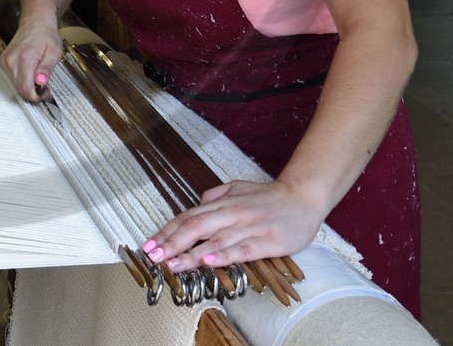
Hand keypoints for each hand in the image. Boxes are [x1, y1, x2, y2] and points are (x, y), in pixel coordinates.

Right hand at [0, 21, 62, 101]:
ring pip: (15, 86)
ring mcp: (5, 61)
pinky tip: (29, 72)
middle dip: (33, 92)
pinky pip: (11, 79)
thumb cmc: (46, 35)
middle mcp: (12, 60)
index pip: (25, 88)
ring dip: (27, 86)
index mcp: (25, 58)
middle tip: (45, 86)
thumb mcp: (54, 52)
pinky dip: (21, 80)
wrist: (35, 22)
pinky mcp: (3, 62)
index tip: (46, 93)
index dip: (36, 96)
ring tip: (38, 77)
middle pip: (19, 89)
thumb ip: (46, 69)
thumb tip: (40, 83)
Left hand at [141, 179, 324, 272]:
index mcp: (222, 203)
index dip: (167, 231)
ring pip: (215, 240)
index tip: (149, 245)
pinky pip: (241, 249)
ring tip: (172, 264)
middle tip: (152, 256)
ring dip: (191, 253)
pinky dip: (223, 256)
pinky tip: (208, 263)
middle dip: (171, 242)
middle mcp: (231, 213)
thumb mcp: (238, 188)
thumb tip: (197, 202)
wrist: (304, 197)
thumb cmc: (270, 197)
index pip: (188, 217)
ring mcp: (248, 226)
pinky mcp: (266, 240)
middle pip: (195, 227)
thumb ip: (216, 195)